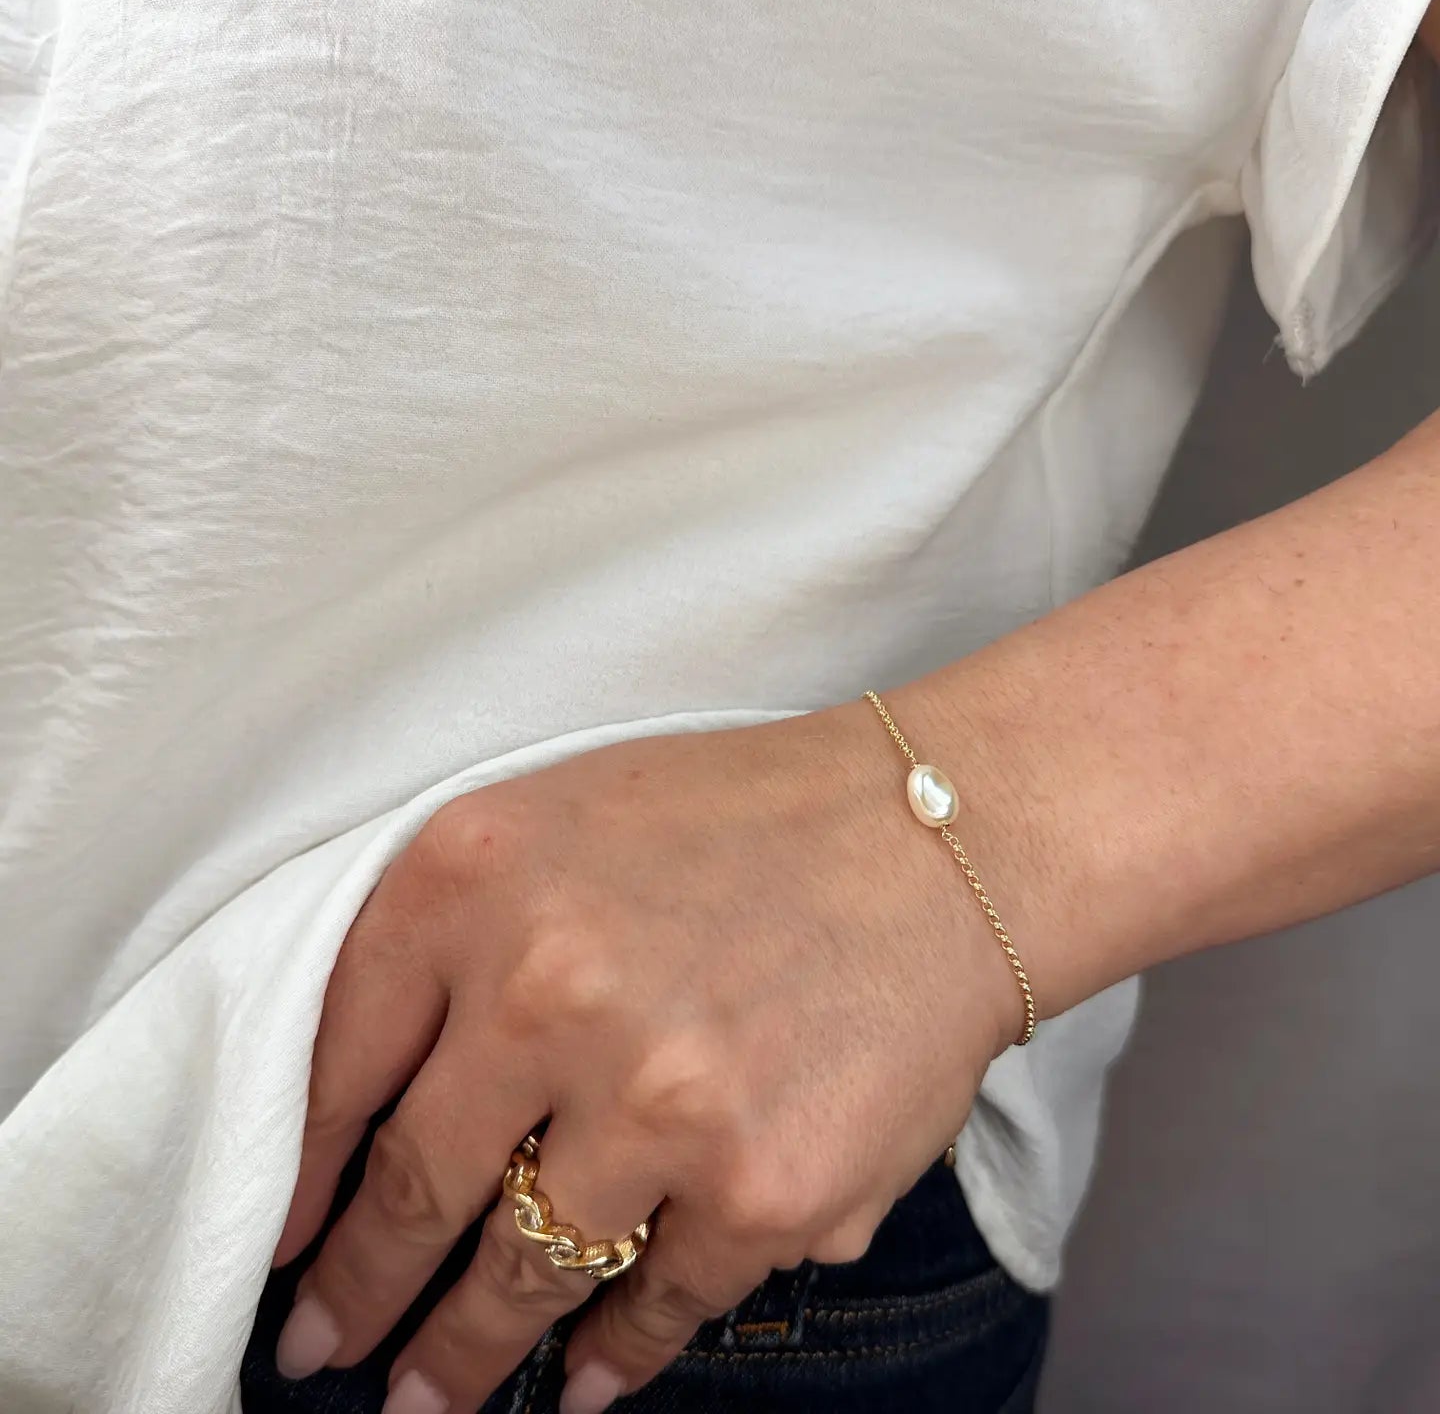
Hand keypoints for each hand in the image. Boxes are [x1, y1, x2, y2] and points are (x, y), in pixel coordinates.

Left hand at [271, 698, 1017, 1413]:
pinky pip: (653, 1309)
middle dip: (361, 1293)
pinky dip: (608, 1359)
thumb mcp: (562, 819)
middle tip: (324, 1349)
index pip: (335, 1064)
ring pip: (523, 1273)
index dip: (300, 1173)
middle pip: (415, 1189)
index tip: (290, 1241)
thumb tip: (366, 1110)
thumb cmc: (747, 818)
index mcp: (474, 876)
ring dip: (462, 1352)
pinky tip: (579, 1382)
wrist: (940, 839)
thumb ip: (451, 936)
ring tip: (426, 1398)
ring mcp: (658, 1100)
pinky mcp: (764, 1190)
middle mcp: (549, 988)